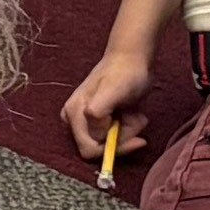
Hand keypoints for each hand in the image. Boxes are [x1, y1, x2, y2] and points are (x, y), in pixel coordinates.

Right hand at [58, 48, 159, 172]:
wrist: (131, 59)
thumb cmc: (123, 74)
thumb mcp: (111, 91)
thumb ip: (97, 114)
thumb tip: (97, 136)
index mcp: (73, 115)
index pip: (89, 150)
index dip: (113, 148)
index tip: (136, 138)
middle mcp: (76, 121)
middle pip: (100, 148)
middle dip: (122, 137)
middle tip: (134, 118)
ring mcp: (87, 121)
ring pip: (110, 143)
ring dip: (128, 130)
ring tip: (132, 112)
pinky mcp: (99, 120)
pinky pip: (115, 136)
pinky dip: (128, 127)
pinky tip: (131, 112)